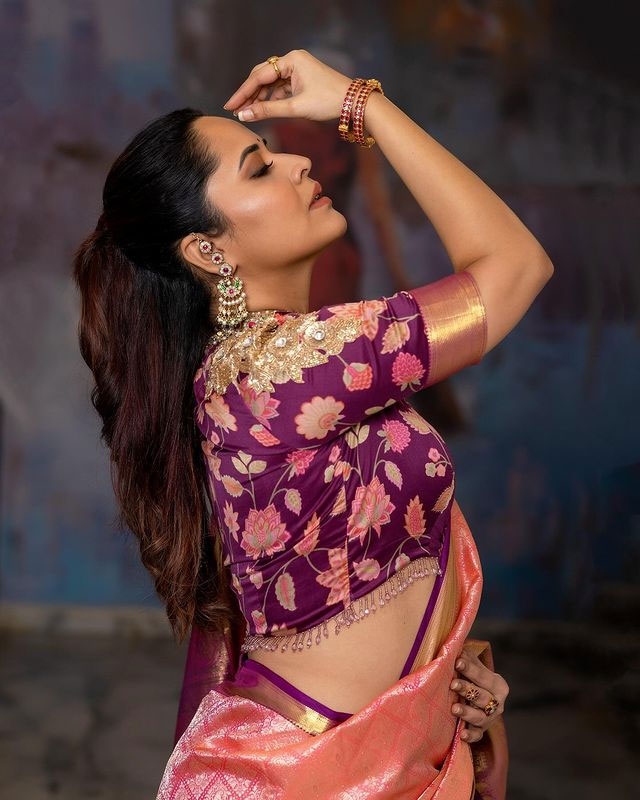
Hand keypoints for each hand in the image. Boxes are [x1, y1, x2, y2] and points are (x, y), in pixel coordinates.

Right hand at [222, 49, 352, 123]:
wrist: (353, 103)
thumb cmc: (328, 102)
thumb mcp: (295, 108)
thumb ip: (268, 110)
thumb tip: (244, 115)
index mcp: (291, 60)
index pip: (259, 76)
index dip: (242, 92)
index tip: (229, 106)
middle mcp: (292, 60)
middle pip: (262, 77)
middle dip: (249, 95)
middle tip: (235, 110)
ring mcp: (297, 69)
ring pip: (270, 84)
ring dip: (259, 98)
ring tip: (246, 113)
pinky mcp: (301, 79)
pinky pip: (280, 88)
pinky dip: (271, 99)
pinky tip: (262, 110)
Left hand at [450, 644, 508, 743]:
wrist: (480, 701)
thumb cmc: (473, 679)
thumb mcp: (474, 667)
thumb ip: (467, 658)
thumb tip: (456, 646)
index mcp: (498, 685)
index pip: (483, 676)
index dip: (470, 669)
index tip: (457, 662)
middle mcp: (497, 703)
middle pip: (482, 697)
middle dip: (467, 690)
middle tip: (452, 684)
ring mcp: (490, 719)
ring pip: (480, 717)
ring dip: (467, 712)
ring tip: (454, 708)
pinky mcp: (481, 731)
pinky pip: (477, 736)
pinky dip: (470, 736)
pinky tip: (462, 734)